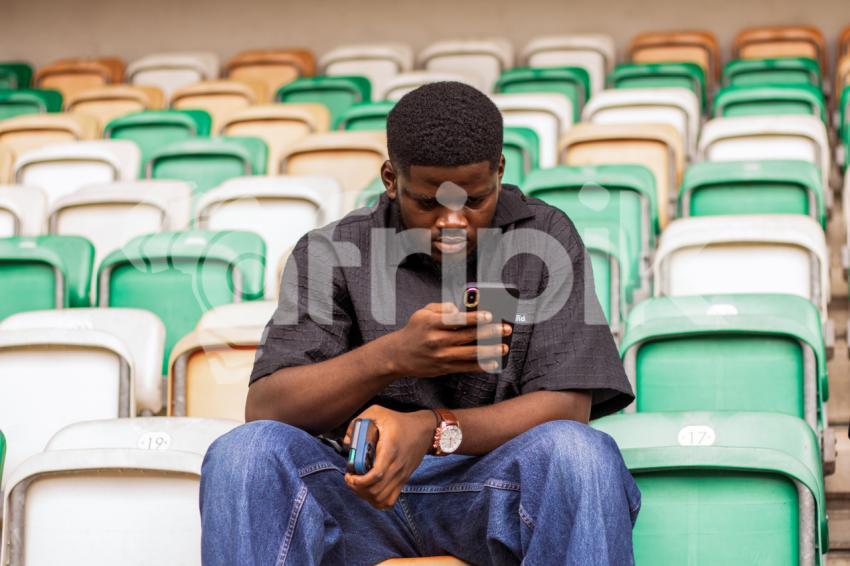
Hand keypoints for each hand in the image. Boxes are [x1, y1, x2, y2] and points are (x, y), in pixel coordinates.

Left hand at [343, 405, 435, 509]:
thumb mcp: (377, 412)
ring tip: (359, 484)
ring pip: (382, 499)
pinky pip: (390, 500)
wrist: (425, 430)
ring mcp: (401, 476)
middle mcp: (397, 467)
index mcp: (390, 450)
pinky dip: (377, 501)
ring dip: (366, 496)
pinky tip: (370, 490)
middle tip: (350, 478)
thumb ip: (358, 422)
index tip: (349, 475)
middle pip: (376, 491)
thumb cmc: (399, 421)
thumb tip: (347, 442)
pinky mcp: (403, 481)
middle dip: (358, 488)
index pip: (376, 475)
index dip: (359, 481)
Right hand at [384, 302, 511, 377]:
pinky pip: (467, 367)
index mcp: (431, 324)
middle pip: (468, 336)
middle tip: (505, 329)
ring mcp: (441, 356)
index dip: (474, 317)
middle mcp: (437, 341)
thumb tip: (461, 309)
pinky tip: (494, 363)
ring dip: (490, 351)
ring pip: (470, 354)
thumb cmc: (414, 330)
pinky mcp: (444, 368)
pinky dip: (481, 366)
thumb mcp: (423, 313)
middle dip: (489, 332)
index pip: (456, 320)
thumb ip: (443, 308)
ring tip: (504, 347)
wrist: (398, 355)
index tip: (489, 315)